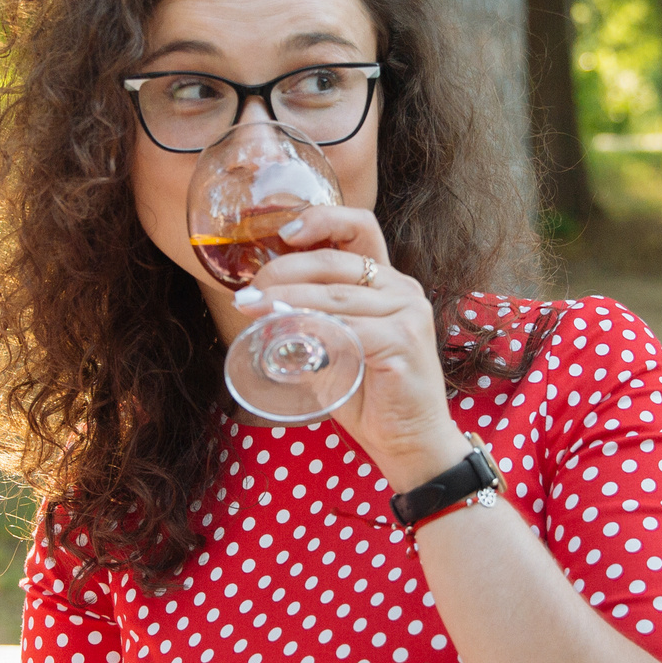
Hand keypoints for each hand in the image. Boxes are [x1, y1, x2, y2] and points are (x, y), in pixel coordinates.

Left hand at [235, 205, 466, 489]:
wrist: (410, 443)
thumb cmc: (370, 398)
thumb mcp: (336, 349)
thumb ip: (310, 325)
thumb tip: (257, 309)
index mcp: (389, 282)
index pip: (359, 227)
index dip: (321, 219)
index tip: (282, 233)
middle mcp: (402, 288)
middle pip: (336, 259)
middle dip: (284, 270)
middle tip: (250, 292)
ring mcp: (408, 312)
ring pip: (335, 295)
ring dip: (286, 299)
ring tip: (252, 308)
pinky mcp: (405, 340)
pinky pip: (347, 328)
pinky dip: (311, 327)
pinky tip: (285, 333)